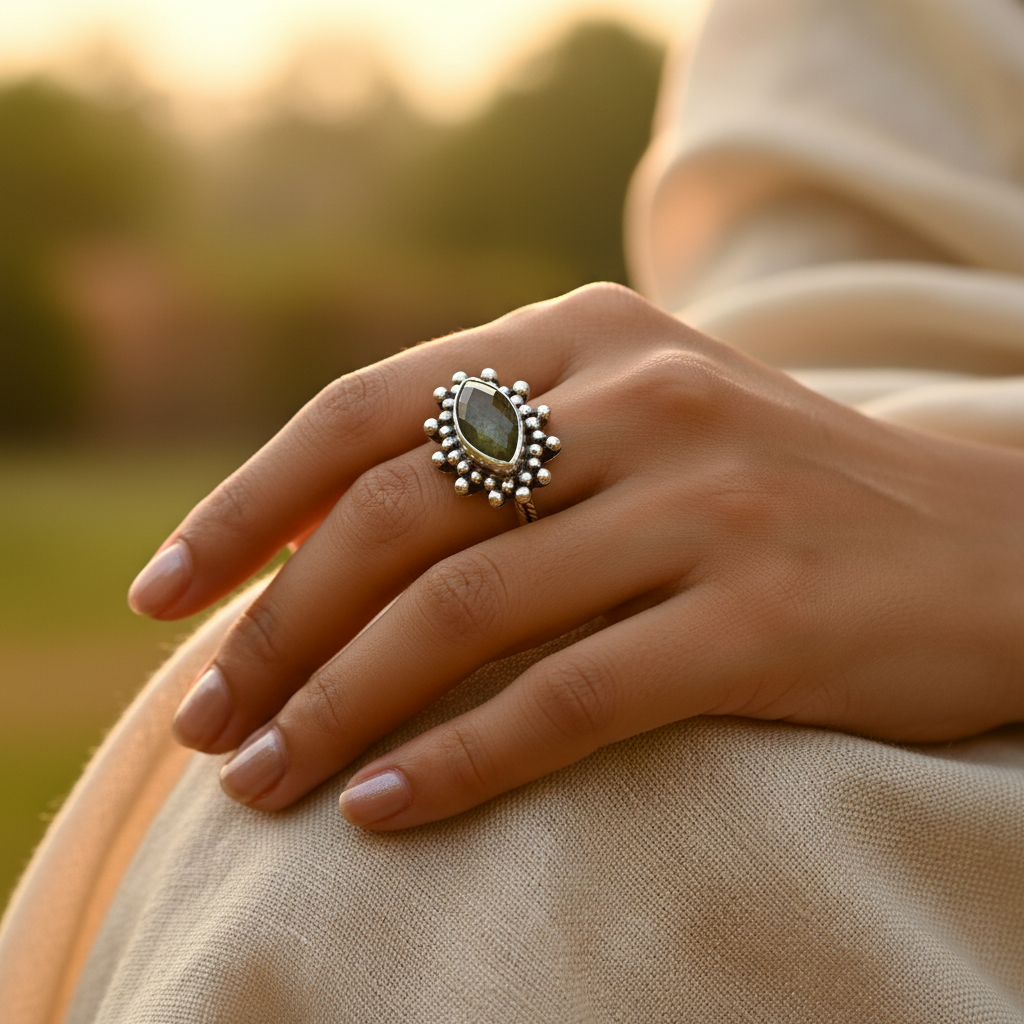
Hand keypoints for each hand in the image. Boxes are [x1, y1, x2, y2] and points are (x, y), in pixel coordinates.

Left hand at [128, 284, 1023, 828]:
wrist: (994, 546)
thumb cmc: (786, 494)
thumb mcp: (639, 428)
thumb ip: (501, 454)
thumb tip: (324, 538)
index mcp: (591, 337)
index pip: (367, 411)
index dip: (249, 506)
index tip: (166, 595)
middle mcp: (641, 400)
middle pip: (394, 517)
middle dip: (273, 629)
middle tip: (204, 725)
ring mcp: (706, 504)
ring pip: (461, 612)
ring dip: (336, 706)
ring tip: (261, 783)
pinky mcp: (762, 618)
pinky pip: (565, 696)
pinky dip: (456, 759)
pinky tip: (381, 807)